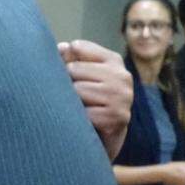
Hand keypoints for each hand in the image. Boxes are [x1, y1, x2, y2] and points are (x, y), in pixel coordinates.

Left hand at [58, 40, 132, 159]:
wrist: (106, 137)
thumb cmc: (89, 101)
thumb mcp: (82, 76)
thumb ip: (70, 59)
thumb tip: (61, 48)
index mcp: (113, 60)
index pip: (78, 47)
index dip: (65, 61)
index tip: (68, 74)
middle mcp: (122, 76)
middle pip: (74, 69)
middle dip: (67, 84)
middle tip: (75, 97)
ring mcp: (122, 97)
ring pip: (78, 90)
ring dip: (72, 102)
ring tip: (80, 108)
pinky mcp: (117, 117)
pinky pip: (84, 113)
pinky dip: (79, 119)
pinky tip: (86, 122)